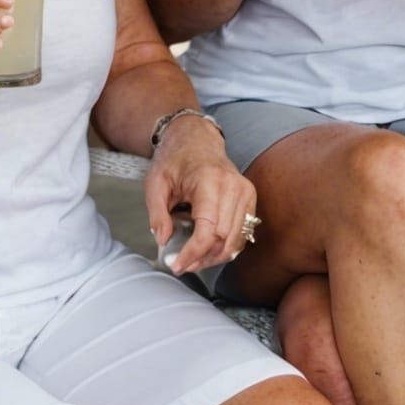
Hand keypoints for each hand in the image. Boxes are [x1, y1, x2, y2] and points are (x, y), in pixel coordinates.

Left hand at [144, 116, 257, 273]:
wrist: (195, 139)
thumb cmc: (175, 159)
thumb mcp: (155, 183)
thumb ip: (157, 213)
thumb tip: (163, 241)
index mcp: (209, 181)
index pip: (208, 230)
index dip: (193, 253)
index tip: (177, 265)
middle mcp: (233, 186)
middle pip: (224, 239)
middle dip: (202, 259)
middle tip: (182, 265)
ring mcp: (245, 191)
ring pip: (236, 240)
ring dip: (215, 257)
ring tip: (194, 261)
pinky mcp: (249, 197)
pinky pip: (243, 232)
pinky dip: (227, 247)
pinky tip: (209, 251)